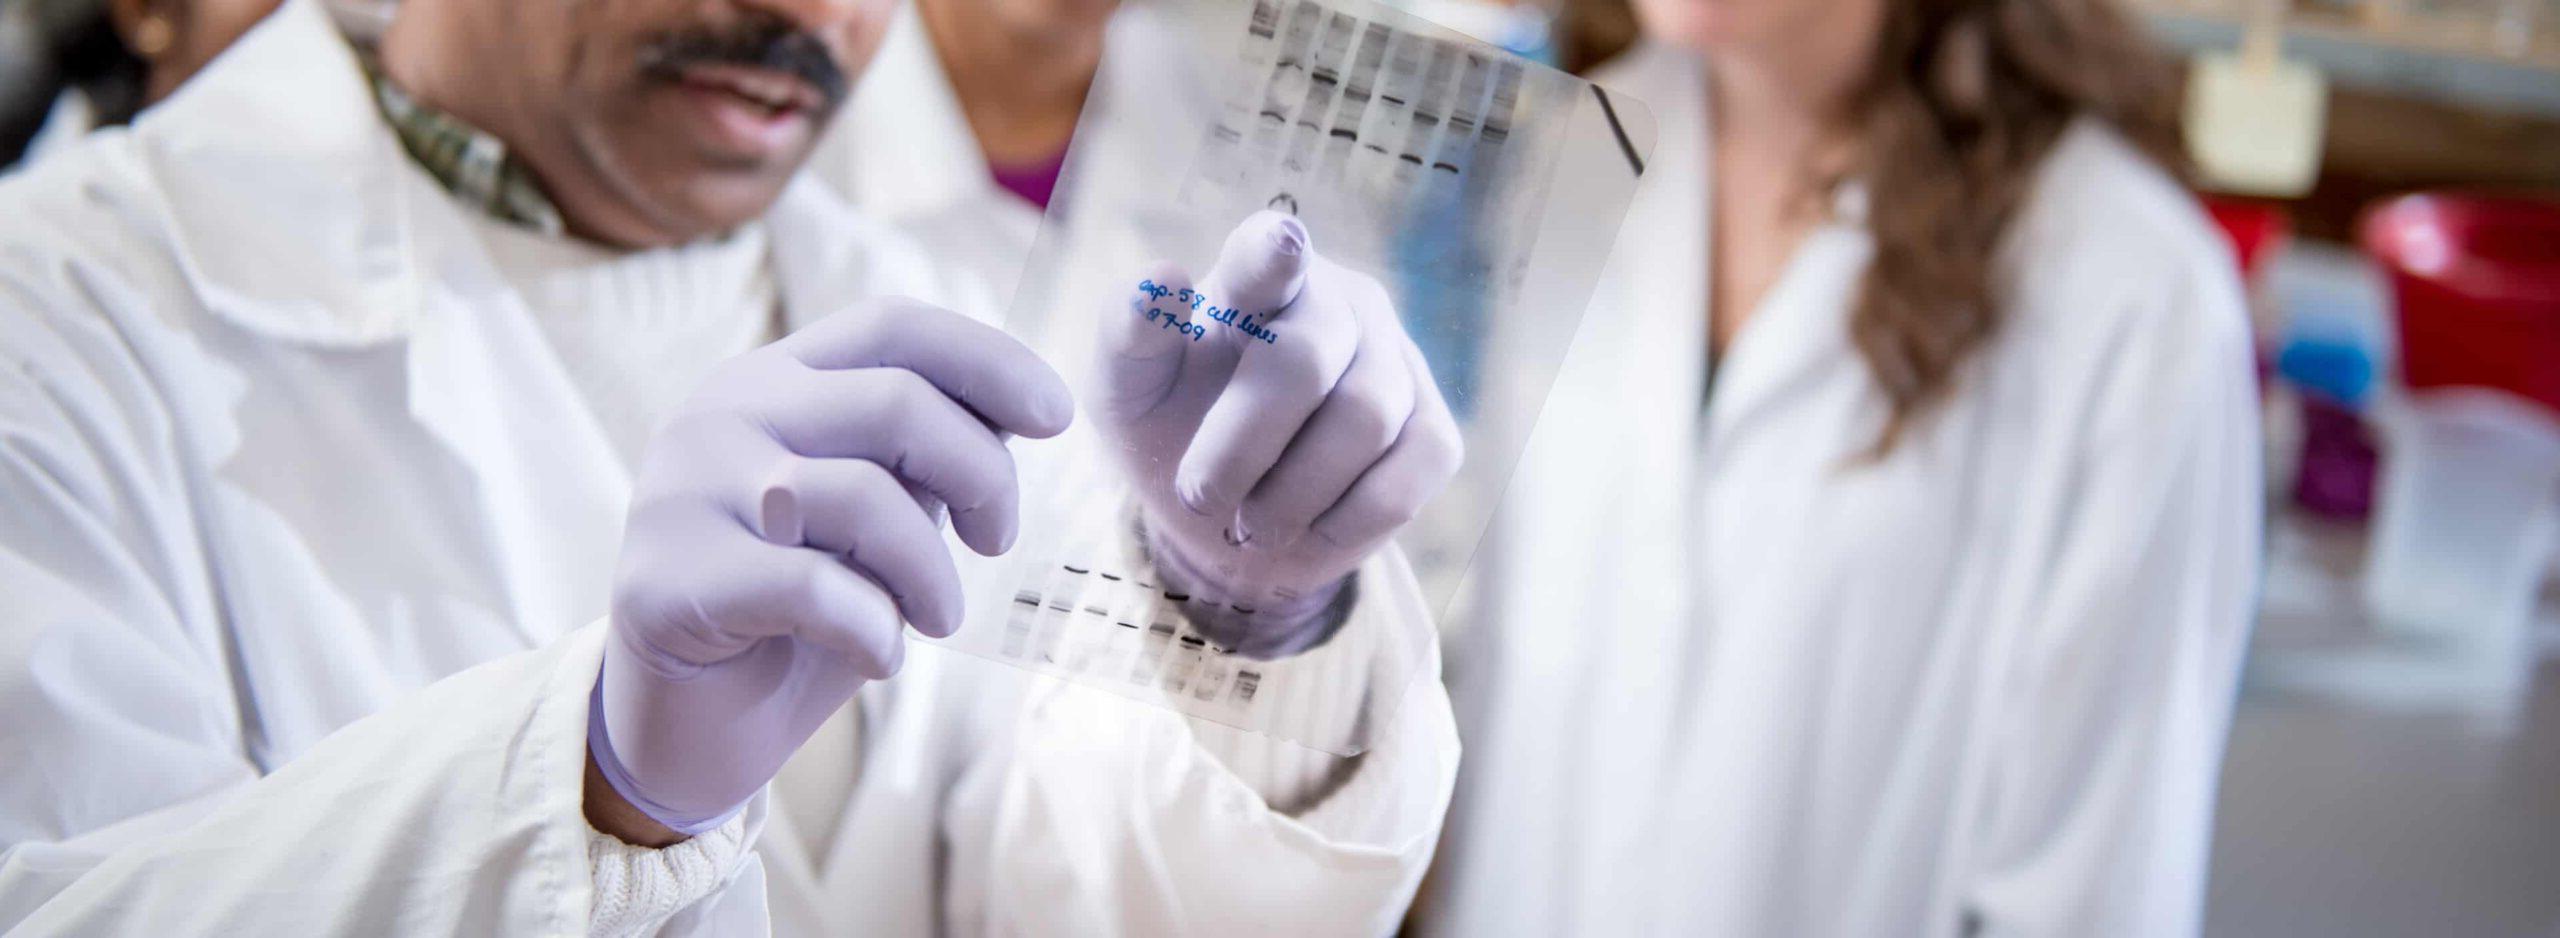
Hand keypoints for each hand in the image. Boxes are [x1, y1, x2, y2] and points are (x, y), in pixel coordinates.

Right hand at [589, 299, 1071, 836]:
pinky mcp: (664, 581)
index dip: (988, 359)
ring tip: (936, 618)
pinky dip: (874, 630)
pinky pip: (813, 589)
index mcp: (773, 380)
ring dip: (931, 573)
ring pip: (865, 497)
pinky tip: (879, 656)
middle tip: (997, 543)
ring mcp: (684, 492)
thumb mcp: (875, 519)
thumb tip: (1019, 411)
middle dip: (983, 477)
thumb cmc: (800, 615)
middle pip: (898, 402)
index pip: (893, 328)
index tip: (1056, 415)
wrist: (687, 726)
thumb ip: (921, 459)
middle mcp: (721, 414)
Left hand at [1094, 211, 1461, 658]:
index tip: (1281, 249)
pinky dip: (1346, 522)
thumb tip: (1161, 279)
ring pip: (1367, 420)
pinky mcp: (1433, 432)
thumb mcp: (1126, 390)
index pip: (1269, 252)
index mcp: (1259, 276)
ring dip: (1291, 495)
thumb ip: (1128, 333)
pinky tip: (1310, 527)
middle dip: (1242, 446)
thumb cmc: (1170, 430)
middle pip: (1308, 360)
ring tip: (1250, 523)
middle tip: (1199, 496)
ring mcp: (1396, 362)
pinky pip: (1407, 478)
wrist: (1229, 517)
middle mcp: (1340, 302)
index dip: (1275, 254)